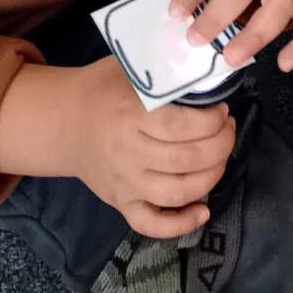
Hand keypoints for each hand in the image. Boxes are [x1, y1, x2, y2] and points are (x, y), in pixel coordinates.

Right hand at [67, 56, 235, 239]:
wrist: (64, 121)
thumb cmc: (105, 89)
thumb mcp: (131, 67)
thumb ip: (166, 72)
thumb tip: (208, 72)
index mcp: (131, 114)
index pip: (181, 125)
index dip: (212, 121)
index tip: (222, 111)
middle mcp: (128, 152)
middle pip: (186, 159)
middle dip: (221, 145)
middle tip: (227, 130)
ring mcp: (124, 182)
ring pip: (177, 191)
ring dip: (211, 177)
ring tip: (220, 158)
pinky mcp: (120, 203)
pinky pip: (151, 224)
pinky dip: (181, 224)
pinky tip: (203, 210)